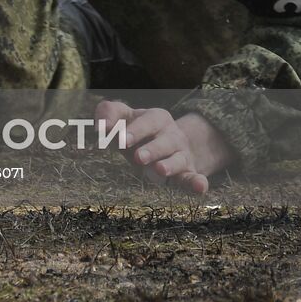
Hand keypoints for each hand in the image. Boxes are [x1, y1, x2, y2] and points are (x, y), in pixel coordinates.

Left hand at [96, 100, 235, 193]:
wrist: (166, 144)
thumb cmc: (137, 131)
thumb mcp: (125, 118)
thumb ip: (109, 113)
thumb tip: (100, 125)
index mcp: (157, 118)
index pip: (147, 121)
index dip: (135, 129)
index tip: (120, 139)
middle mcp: (172, 135)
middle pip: (164, 140)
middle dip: (152, 149)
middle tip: (137, 157)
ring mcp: (181, 155)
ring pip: (178, 160)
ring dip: (170, 165)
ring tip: (159, 170)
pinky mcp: (187, 173)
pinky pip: (194, 178)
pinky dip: (198, 182)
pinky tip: (200, 187)